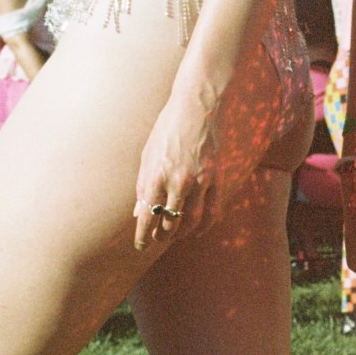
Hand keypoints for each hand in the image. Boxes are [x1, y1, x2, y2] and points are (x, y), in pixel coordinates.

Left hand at [134, 91, 218, 249]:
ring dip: (182, 233)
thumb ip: (143, 185)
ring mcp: (199, 181)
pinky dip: (205, 225)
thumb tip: (139, 212)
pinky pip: (212, 211)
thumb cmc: (167, 130)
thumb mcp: (147, 155)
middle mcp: (177, 181)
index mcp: (156, 175)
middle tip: (157, 239)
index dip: (143, 235)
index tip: (141, 246)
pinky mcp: (216, 178)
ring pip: (191, 220)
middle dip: (162, 235)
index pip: (148, 216)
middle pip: (169, 222)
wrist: (196, 108)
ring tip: (176, 235)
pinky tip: (198, 230)